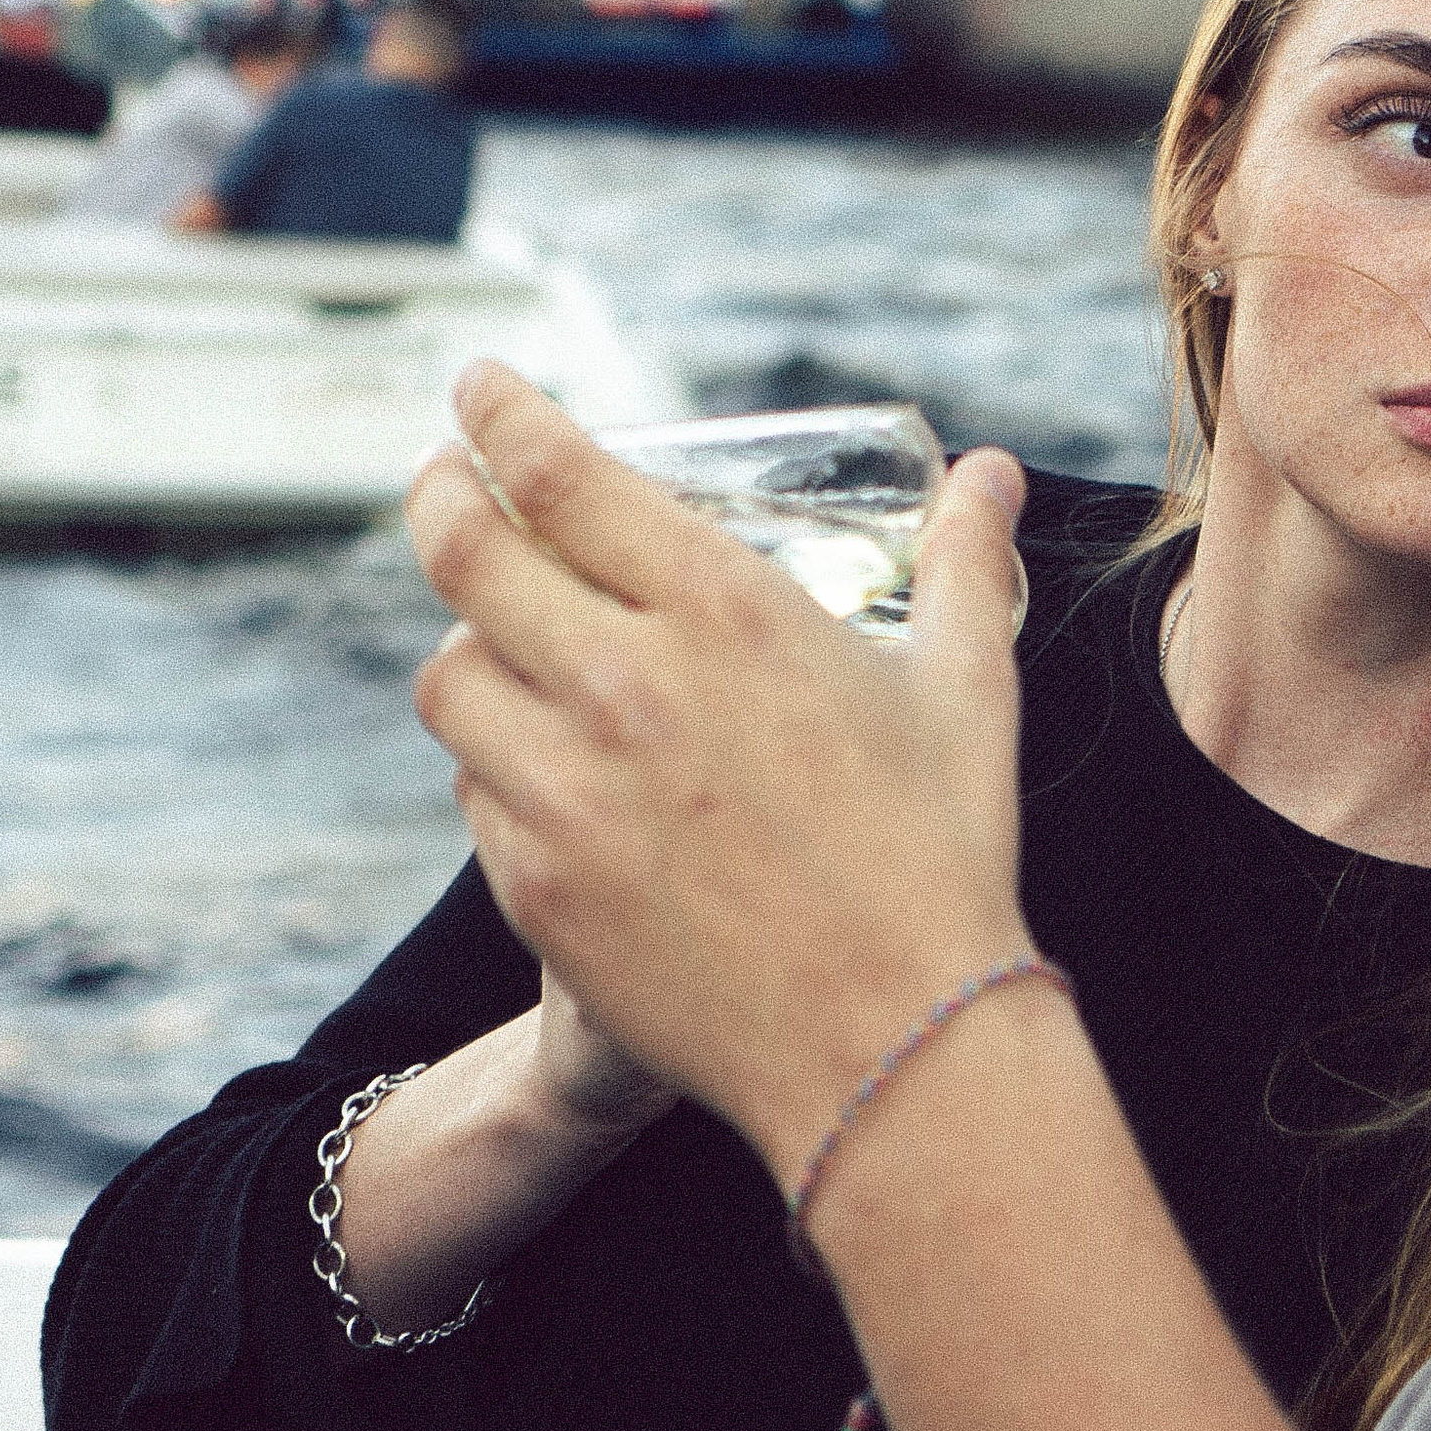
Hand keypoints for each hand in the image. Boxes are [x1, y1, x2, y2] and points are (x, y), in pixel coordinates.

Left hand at [410, 364, 1030, 1190]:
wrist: (891, 1045)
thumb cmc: (938, 854)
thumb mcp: (963, 684)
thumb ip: (964, 561)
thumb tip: (992, 472)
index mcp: (722, 611)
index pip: (559, 473)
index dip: (500, 413)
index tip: (477, 385)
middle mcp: (623, 685)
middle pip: (464, 553)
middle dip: (438, 493)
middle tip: (441, 477)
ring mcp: (564, 792)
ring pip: (448, 679)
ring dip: (467, 643)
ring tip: (500, 638)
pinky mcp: (535, 886)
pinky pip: (473, 796)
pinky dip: (496, 767)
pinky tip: (547, 769)